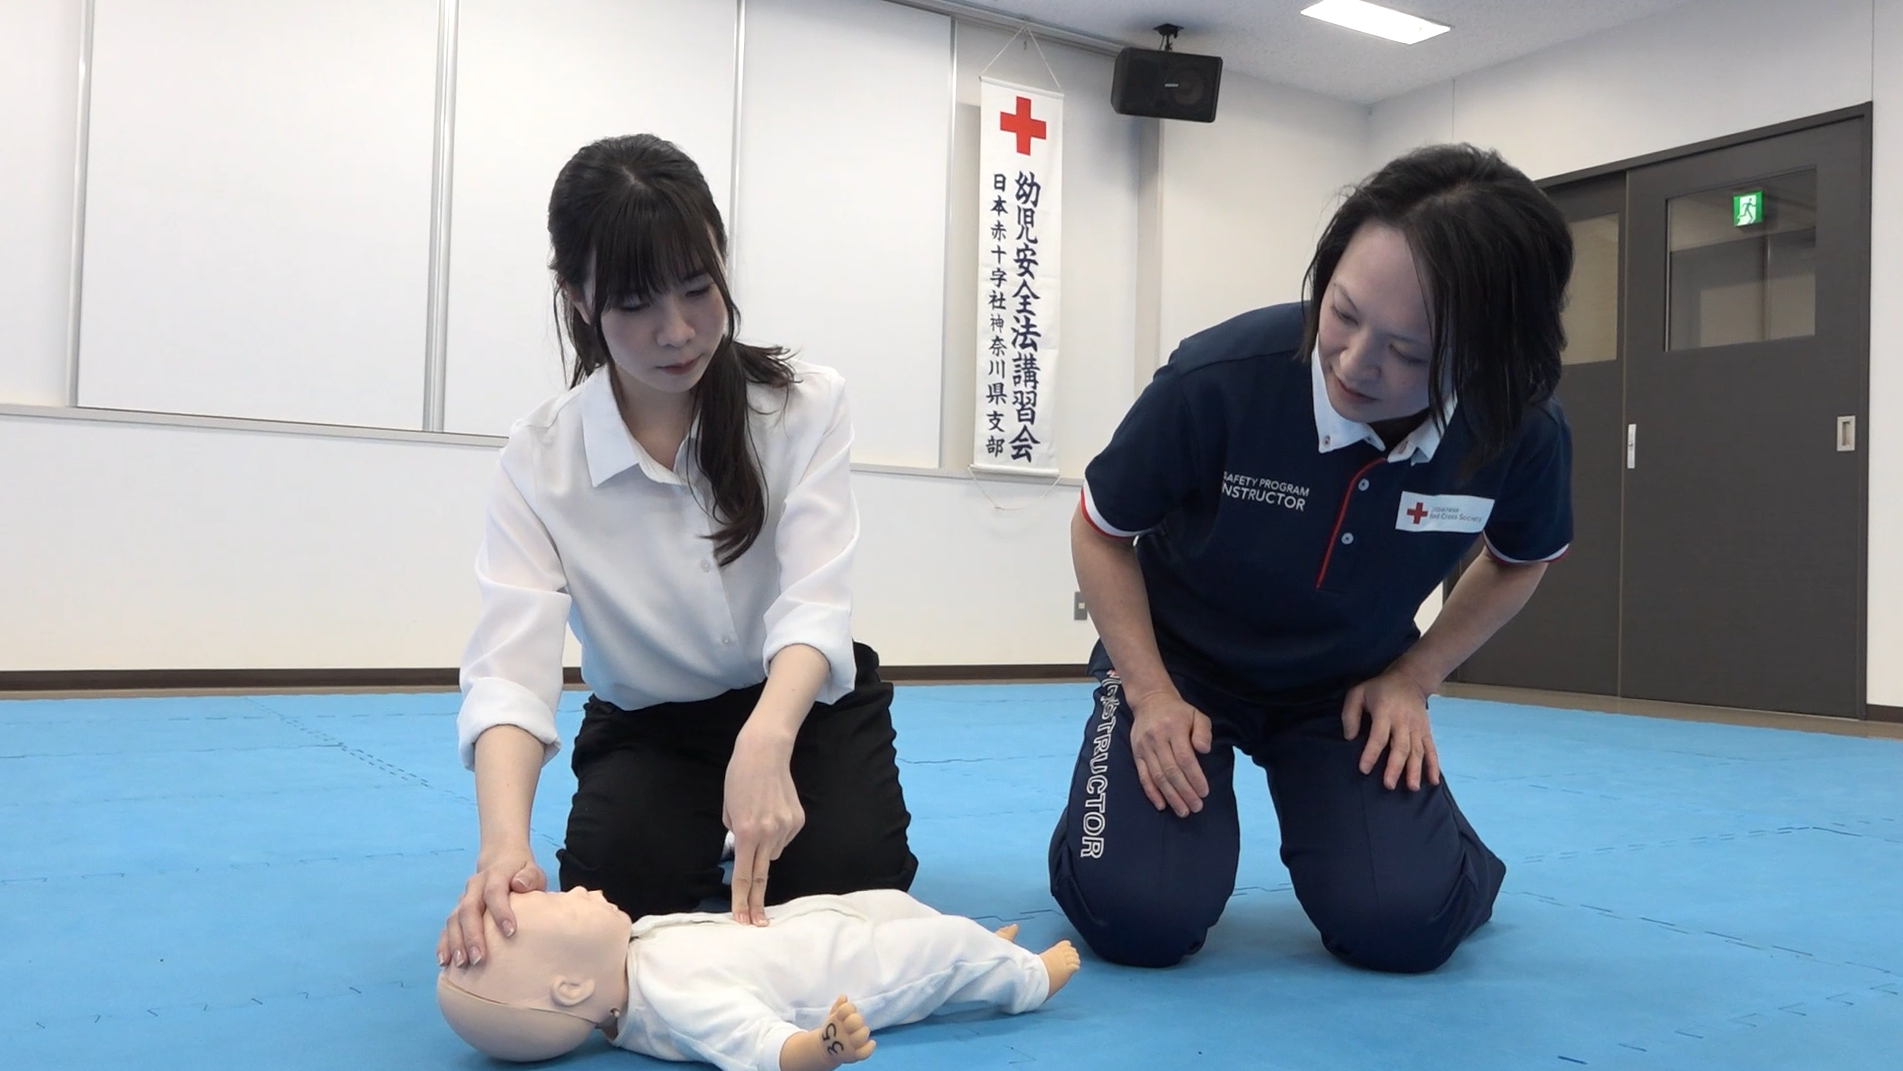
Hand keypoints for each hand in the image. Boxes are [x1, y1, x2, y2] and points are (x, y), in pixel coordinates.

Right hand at [438, 842, 545, 967]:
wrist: (500, 859)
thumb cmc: (522, 873)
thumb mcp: (532, 870)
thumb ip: (530, 877)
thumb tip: (519, 884)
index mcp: (496, 874)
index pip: (495, 892)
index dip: (501, 912)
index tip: (510, 933)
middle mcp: (475, 886)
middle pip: (469, 909)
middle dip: (472, 935)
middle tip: (478, 959)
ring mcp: (463, 898)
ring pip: (454, 919)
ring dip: (456, 942)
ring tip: (461, 964)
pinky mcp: (456, 911)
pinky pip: (446, 928)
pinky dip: (444, 944)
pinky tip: (444, 962)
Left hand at [724, 727, 804, 925]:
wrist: (765, 752)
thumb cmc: (739, 777)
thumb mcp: (727, 808)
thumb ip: (736, 833)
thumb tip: (745, 848)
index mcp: (746, 832)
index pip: (742, 874)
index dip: (740, 899)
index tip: (742, 919)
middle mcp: (768, 833)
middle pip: (761, 876)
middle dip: (757, 901)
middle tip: (757, 922)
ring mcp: (786, 827)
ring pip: (773, 853)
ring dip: (764, 848)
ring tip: (760, 820)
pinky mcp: (798, 820)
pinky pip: (784, 838)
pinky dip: (777, 834)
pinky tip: (773, 812)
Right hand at [1128, 688, 1212, 816]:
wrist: (1149, 700)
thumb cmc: (1178, 711)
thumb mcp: (1197, 715)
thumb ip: (1203, 732)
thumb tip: (1204, 750)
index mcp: (1174, 728)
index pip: (1185, 758)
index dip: (1195, 778)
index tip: (1204, 792)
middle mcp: (1157, 739)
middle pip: (1171, 771)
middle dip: (1185, 792)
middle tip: (1196, 807)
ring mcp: (1144, 747)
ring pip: (1157, 776)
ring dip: (1171, 796)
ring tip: (1182, 811)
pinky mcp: (1136, 754)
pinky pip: (1143, 776)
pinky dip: (1151, 792)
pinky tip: (1161, 805)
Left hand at [1341, 668, 1441, 790]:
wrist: (1410, 679)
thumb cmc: (1379, 689)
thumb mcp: (1358, 693)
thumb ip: (1350, 714)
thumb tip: (1349, 738)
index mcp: (1385, 712)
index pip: (1379, 736)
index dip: (1371, 753)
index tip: (1364, 769)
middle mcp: (1403, 722)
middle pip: (1400, 747)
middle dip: (1395, 767)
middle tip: (1389, 785)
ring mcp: (1417, 727)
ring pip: (1417, 751)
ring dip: (1415, 770)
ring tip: (1412, 788)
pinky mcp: (1426, 731)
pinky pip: (1431, 749)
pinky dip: (1433, 765)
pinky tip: (1433, 781)